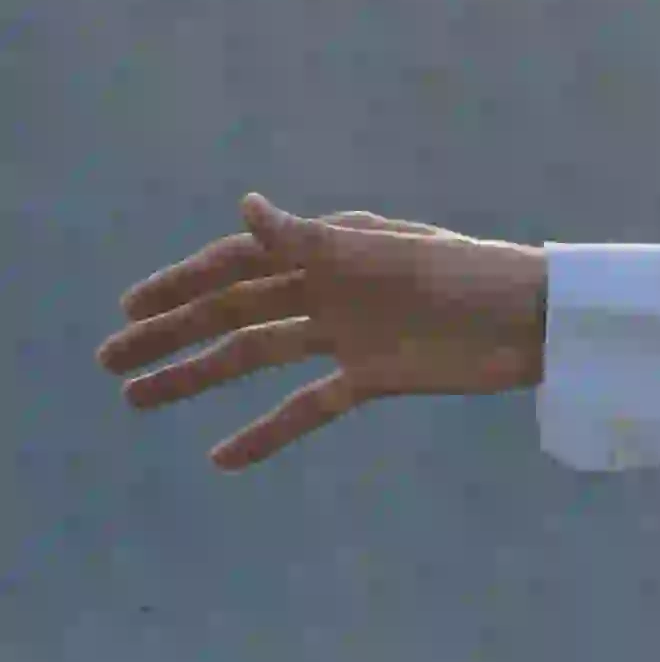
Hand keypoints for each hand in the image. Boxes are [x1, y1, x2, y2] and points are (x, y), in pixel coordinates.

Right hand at [103, 193, 551, 468]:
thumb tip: (247, 205)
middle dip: (172, 333)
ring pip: (257, 356)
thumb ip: (314, 239)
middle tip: (109, 358)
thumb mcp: (391, 257)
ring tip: (138, 398)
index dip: (183, 283)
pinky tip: (221, 456)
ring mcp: (349, 335)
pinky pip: (308, 407)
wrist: (547, 322)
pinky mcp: (375, 377)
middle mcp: (331, 290)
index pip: (240, 263)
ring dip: (198, 377)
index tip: (131, 307)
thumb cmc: (475, 274)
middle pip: (234, 312)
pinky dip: (266, 431)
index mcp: (331, 250)